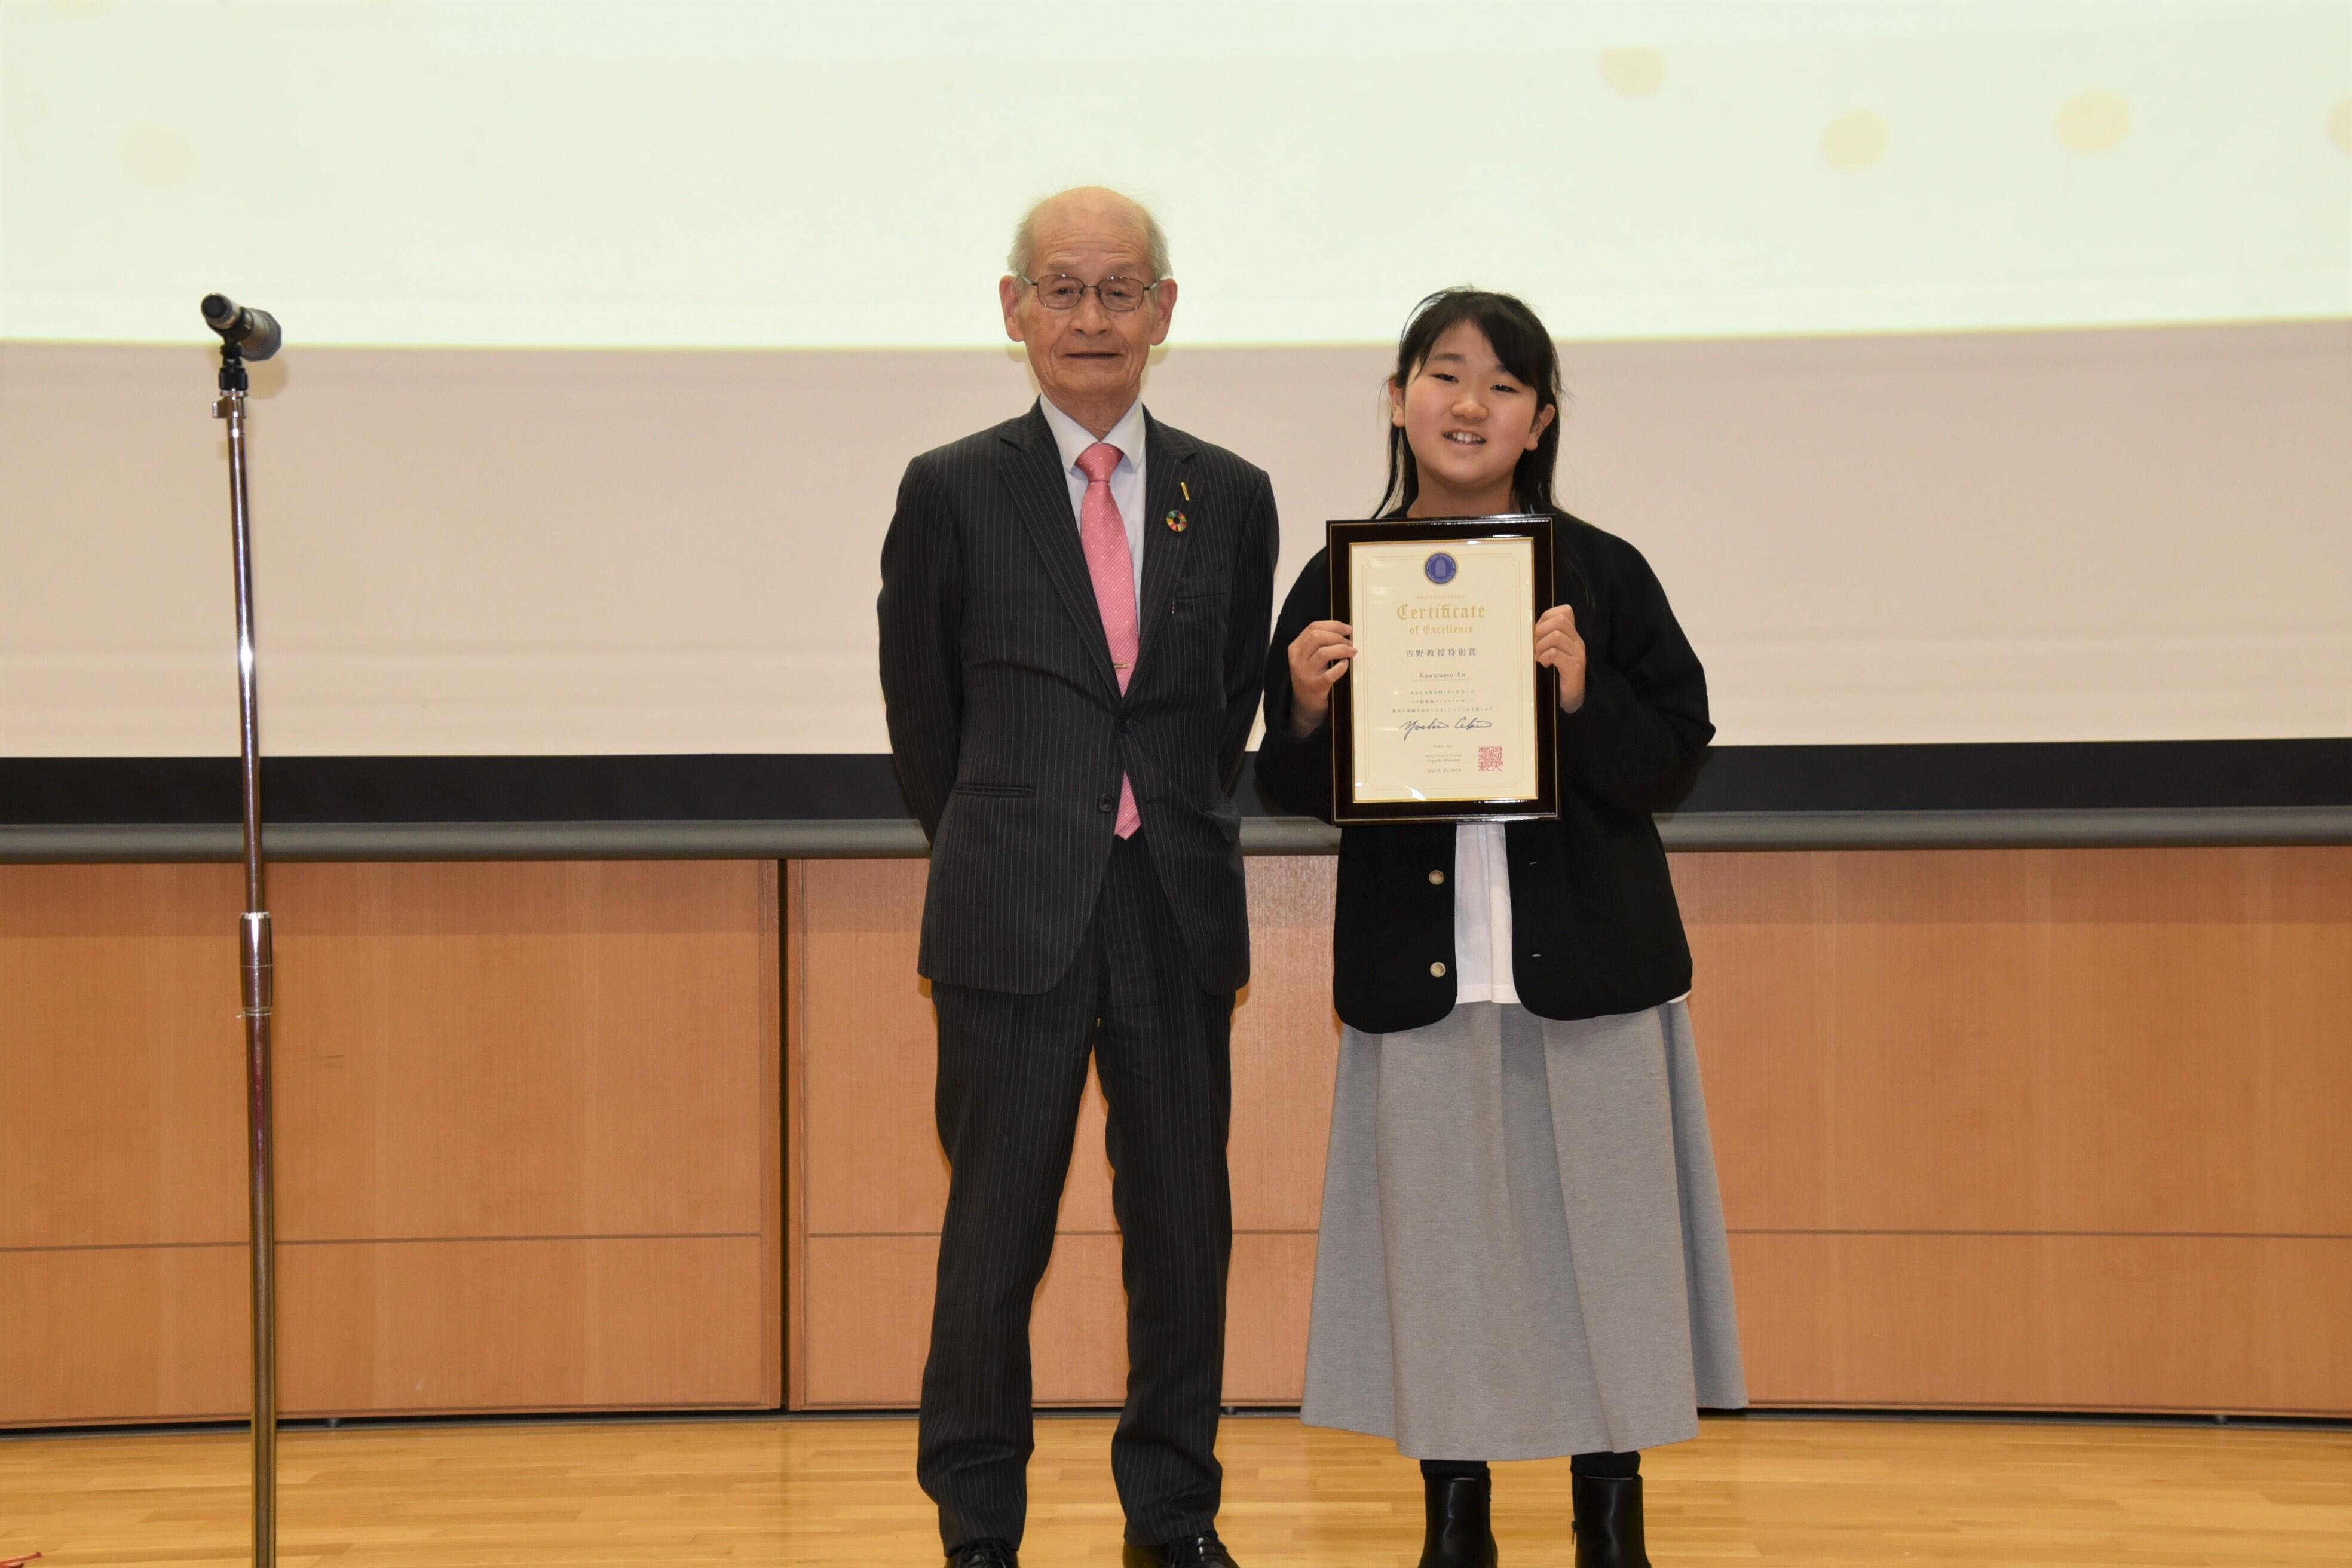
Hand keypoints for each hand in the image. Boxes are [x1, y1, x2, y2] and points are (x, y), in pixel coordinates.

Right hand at [1286, 620, 1355, 735]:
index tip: (1348, 629)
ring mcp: (1304, 673)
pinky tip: (1345, 665)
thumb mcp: (1306, 657)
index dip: (1334, 625)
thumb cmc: (1311, 676)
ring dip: (1342, 649)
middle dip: (1338, 636)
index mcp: (1295, 648)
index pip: (1313, 627)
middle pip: (1318, 636)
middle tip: (1350, 643)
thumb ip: (1318, 643)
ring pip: (1323, 652)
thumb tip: (1343, 630)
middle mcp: (1297, 659)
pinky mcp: (1314, 686)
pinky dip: (1341, 667)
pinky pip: (1330, 674)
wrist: (1305, 703)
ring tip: (1351, 652)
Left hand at [1535, 604, 1586, 712]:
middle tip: (1536, 645)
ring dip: (1541, 646)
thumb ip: (1544, 638)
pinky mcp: (1575, 667)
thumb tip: (1527, 629)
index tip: (1538, 632)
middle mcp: (1577, 641)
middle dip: (1541, 630)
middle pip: (1560, 620)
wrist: (1572, 697)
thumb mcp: (1552, 651)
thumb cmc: (1557, 673)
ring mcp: (1577, 654)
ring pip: (1556, 636)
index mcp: (1571, 635)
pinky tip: (1545, 665)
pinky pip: (1554, 653)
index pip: (1565, 611)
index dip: (1547, 617)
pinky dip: (1544, 657)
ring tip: (1539, 657)